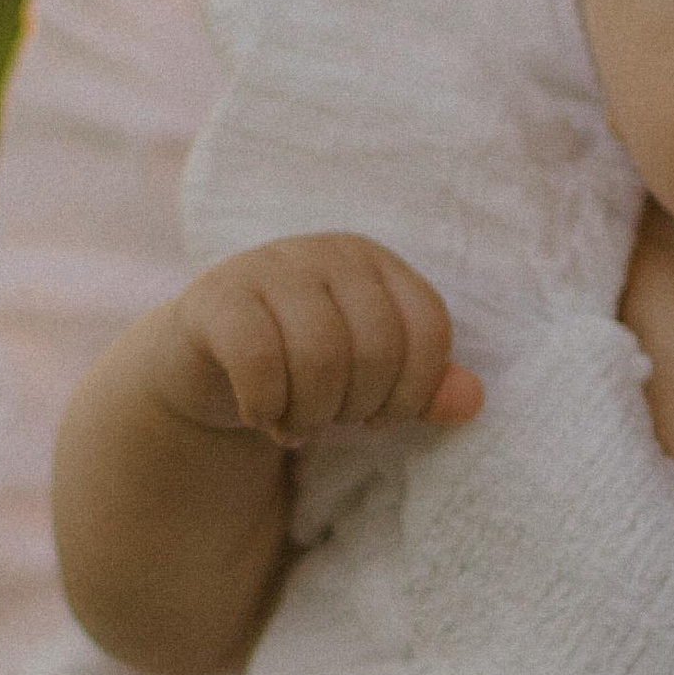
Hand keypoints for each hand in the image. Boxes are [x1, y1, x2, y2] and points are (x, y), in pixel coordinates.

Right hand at [146, 234, 482, 443]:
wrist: (202, 359)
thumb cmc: (299, 365)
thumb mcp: (368, 375)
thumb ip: (423, 387)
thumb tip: (471, 401)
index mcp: (376, 263)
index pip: (428, 328)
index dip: (414, 391)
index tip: (381, 417)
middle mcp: (328, 252)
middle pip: (377, 348)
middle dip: (356, 407)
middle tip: (329, 420)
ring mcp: (270, 266)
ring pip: (320, 356)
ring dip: (311, 413)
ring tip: (297, 423)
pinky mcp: (217, 296)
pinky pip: (258, 360)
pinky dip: (266, 406)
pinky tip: (260, 415)